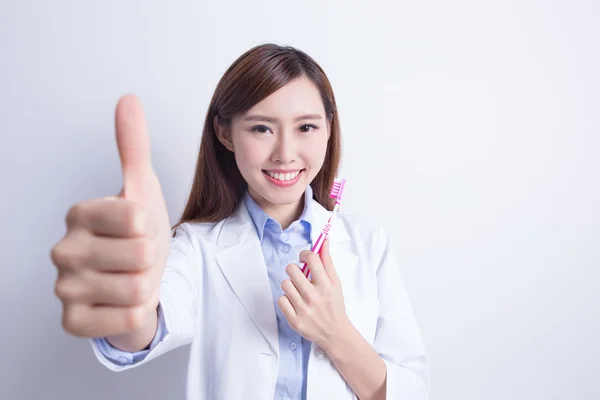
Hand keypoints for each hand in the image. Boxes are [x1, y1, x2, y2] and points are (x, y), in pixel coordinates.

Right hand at [50, 95, 171, 337]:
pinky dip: (138, 313)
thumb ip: (133, 146)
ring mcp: (64, 289)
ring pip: (138, 288)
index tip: (139, 229)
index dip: (151, 227)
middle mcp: (63, 251)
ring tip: (134, 279)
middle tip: (139, 258)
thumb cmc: (138, 236)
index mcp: (79, 214)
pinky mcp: (73, 322)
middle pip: (140, 255)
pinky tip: (124, 302)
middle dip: (151, 259)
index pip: (136, 218)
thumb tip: (128, 100)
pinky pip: (128, 318)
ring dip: (147, 286)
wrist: (140, 279)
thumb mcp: (142, 190)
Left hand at [277, 239, 351, 350]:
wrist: (335, 333)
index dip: (305, 254)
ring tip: (298, 291)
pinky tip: (295, 302)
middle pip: (292, 269)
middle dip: (295, 269)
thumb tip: (324, 241)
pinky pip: (281, 300)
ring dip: (290, 286)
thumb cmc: (334, 305)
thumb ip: (328, 262)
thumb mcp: (335, 283)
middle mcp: (314, 296)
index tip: (304, 258)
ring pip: (285, 284)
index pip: (311, 258)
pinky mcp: (295, 321)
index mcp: (326, 285)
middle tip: (300, 276)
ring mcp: (303, 309)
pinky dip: (286, 300)